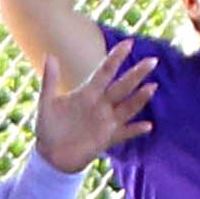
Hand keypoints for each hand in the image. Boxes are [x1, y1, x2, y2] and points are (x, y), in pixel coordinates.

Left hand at [33, 36, 156, 171]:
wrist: (50, 156)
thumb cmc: (48, 127)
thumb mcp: (47, 103)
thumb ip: (50, 81)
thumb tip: (49, 55)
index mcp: (87, 93)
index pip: (105, 72)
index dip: (116, 58)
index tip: (129, 43)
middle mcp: (101, 104)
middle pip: (122, 86)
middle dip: (137, 74)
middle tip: (152, 61)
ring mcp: (106, 121)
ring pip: (127, 107)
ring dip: (139, 99)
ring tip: (151, 88)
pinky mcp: (107, 139)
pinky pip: (124, 133)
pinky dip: (135, 130)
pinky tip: (147, 125)